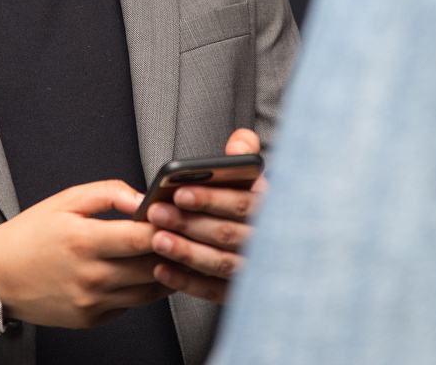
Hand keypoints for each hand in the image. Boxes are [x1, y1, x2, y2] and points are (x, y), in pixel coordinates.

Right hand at [0, 179, 171, 327]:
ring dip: (165, 273)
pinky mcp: (90, 319)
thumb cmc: (30, 234)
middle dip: (173, 250)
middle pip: (150, 266)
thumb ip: (108, 192)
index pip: (140, 238)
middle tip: (186, 234)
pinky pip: (129, 305)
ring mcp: (91, 302)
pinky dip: (142, 290)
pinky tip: (144, 273)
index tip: (179, 216)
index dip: (166, 227)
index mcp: (83, 240)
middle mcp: (90, 276)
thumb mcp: (66, 200)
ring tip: (173, 253)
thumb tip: (141, 197)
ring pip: (147, 292)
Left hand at [147, 128, 264, 302]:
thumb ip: (246, 157)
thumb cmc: (254, 207)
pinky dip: (186, 282)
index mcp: (271, 210)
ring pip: (219, 263)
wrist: (278, 255)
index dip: (211, 198)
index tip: (179, 192)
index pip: (243, 205)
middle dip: (189, 223)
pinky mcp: (240, 294)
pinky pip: (214, 291)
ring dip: (185, 252)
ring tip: (157, 240)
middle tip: (156, 213)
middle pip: (227, 234)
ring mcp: (255, 272)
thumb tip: (240, 142)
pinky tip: (162, 270)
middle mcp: (266, 243)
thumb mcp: (256, 180)